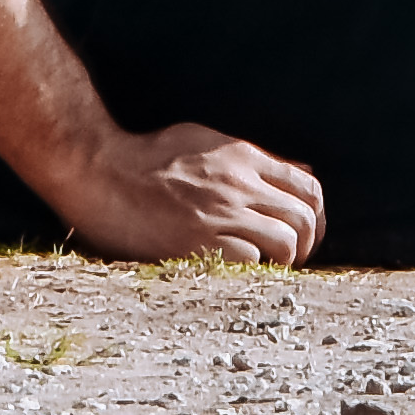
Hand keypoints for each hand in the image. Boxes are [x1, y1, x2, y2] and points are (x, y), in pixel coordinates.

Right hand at [48, 121, 326, 266]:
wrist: (99, 170)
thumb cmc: (145, 157)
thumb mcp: (205, 142)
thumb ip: (254, 160)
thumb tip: (300, 172)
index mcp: (242, 156)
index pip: (308, 187)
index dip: (316, 217)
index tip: (305, 234)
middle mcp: (239, 183)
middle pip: (304, 217)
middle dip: (306, 243)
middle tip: (288, 258)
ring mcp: (222, 213)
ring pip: (286, 242)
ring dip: (283, 261)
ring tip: (264, 268)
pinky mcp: (201, 241)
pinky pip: (252, 262)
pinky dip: (253, 271)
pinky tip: (236, 273)